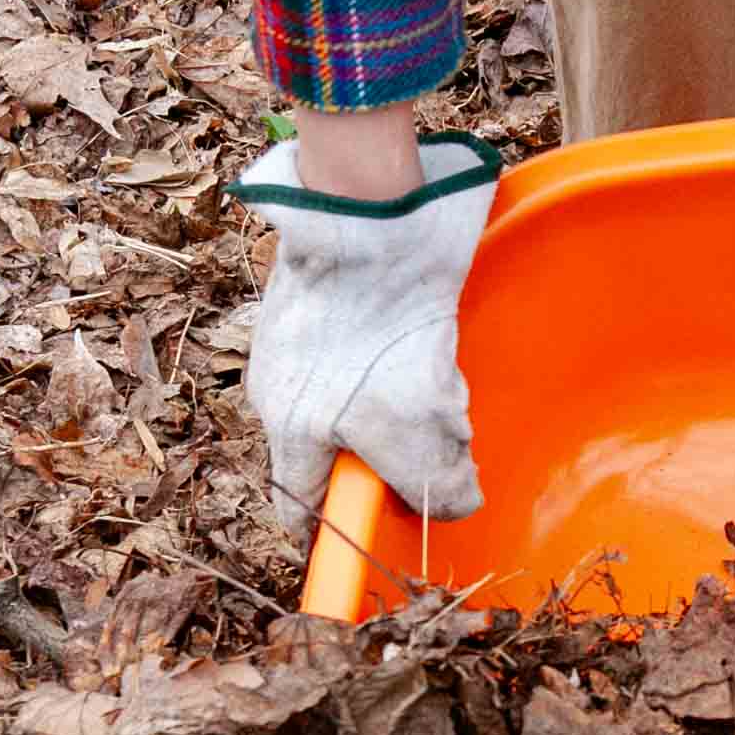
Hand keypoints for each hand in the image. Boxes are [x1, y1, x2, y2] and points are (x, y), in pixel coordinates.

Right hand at [233, 134, 502, 541]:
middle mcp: (281, 385)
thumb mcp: (417, 421)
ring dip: (414, 401)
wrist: (373, 207)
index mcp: (286, 426)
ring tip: (439, 373)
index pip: (302, 506)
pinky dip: (410, 352)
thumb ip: (433, 481)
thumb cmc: (380, 320)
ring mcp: (302, 335)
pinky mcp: (333, 294)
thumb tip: (453, 504)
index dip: (343, 526)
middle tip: (442, 437)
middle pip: (346, 451)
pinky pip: (376, 347)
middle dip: (399, 455)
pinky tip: (434, 332)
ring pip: (368, 399)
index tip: (390, 525)